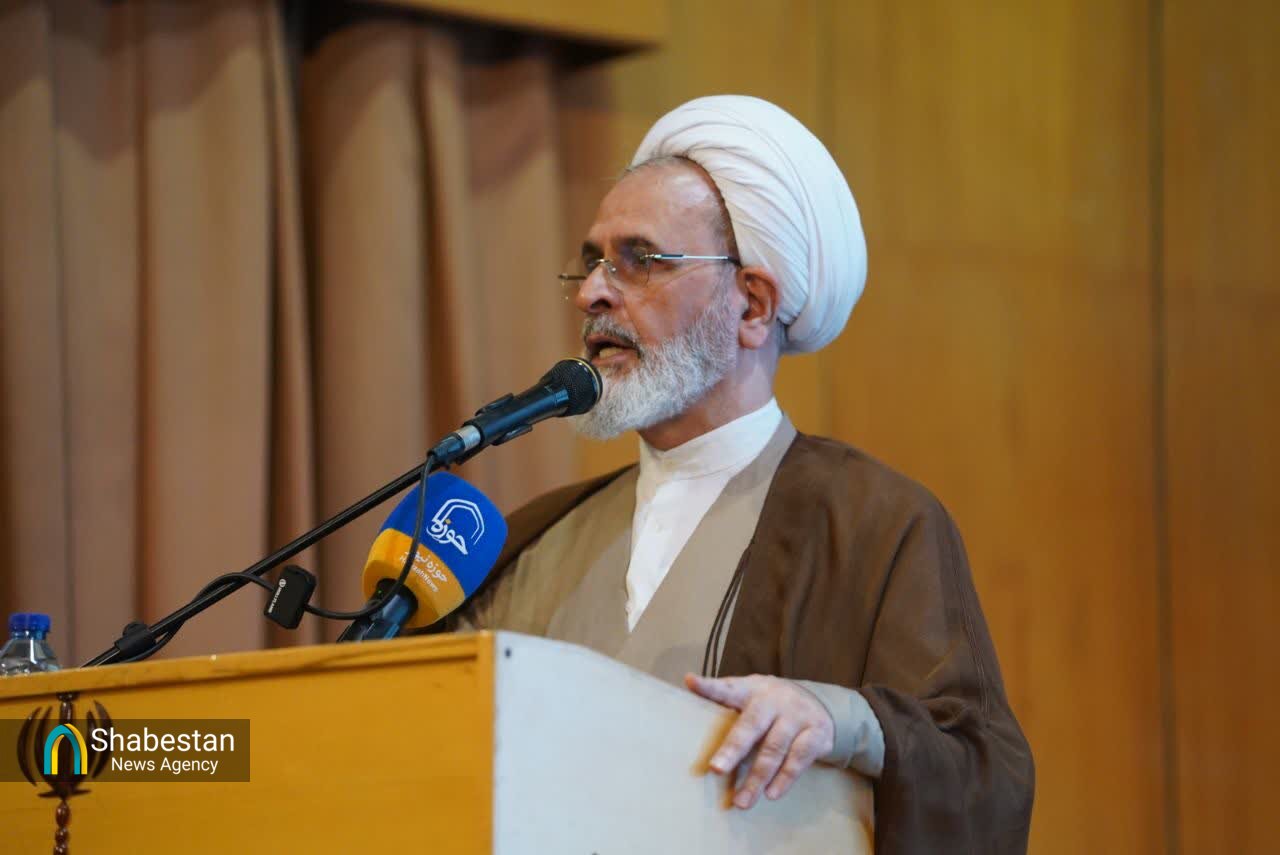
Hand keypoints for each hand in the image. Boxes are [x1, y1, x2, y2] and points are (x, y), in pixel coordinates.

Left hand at [685, 673, 834, 808]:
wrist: (818, 703)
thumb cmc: (771, 705)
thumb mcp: (751, 696)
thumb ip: (725, 702)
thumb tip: (689, 698)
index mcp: (752, 689)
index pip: (728, 687)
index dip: (709, 687)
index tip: (691, 682)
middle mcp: (775, 699)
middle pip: (752, 724)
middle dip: (734, 749)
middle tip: (716, 769)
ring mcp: (797, 715)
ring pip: (774, 748)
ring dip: (757, 778)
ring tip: (742, 801)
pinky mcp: (816, 733)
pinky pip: (799, 759)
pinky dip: (784, 779)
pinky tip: (771, 794)